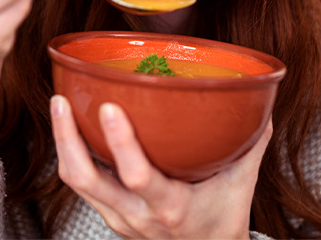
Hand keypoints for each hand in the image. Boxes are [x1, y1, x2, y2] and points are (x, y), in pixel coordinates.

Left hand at [51, 95, 272, 239]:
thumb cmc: (222, 220)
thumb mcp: (240, 186)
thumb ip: (250, 144)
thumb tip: (260, 101)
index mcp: (171, 208)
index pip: (137, 177)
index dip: (120, 142)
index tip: (110, 107)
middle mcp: (137, 215)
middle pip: (86, 179)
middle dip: (67, 138)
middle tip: (62, 100)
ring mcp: (117, 217)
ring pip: (76, 181)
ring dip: (63, 142)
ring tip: (61, 104)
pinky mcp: (108, 214)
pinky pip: (82, 184)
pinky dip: (73, 153)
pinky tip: (72, 125)